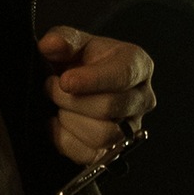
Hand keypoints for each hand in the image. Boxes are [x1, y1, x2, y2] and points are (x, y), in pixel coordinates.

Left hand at [39, 27, 155, 167]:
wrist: (75, 85)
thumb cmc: (79, 61)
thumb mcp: (71, 42)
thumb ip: (62, 39)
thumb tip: (51, 45)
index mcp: (138, 65)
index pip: (123, 76)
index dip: (92, 80)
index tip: (65, 81)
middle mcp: (142, 99)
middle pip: (109, 108)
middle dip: (71, 99)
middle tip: (52, 87)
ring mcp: (131, 129)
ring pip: (103, 135)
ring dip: (70, 120)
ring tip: (58, 105)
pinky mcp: (114, 152)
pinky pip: (89, 155)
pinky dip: (65, 140)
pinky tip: (58, 122)